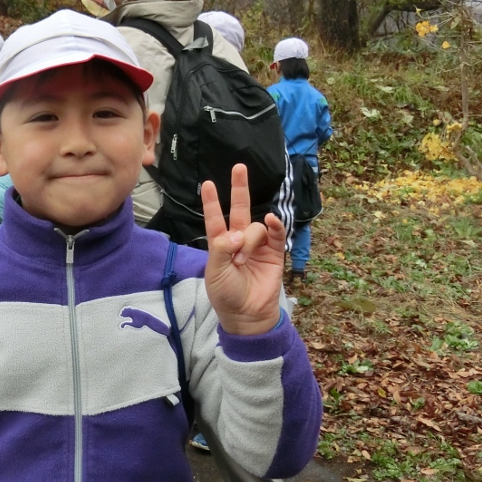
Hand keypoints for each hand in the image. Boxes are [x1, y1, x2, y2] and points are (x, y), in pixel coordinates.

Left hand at [202, 164, 285, 334]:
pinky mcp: (274, 253)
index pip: (214, 219)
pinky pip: (276, 233)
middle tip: (239, 167)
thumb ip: (221, 250)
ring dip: (249, 240)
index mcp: (219, 244)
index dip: (211, 202)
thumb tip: (235, 234)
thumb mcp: (215, 273)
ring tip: (242, 260)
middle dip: (239, 189)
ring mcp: (257, 246)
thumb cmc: (226, 294)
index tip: (206, 184)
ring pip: (255, 227)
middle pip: (239, 209)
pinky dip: (275, 225)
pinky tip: (273, 220)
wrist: (247, 315)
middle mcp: (238, 241)